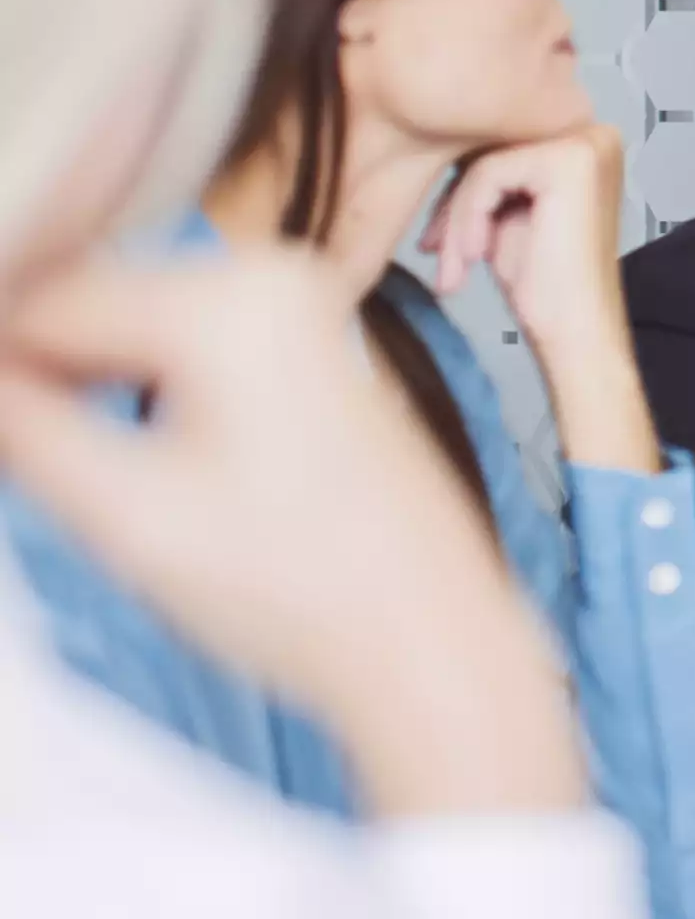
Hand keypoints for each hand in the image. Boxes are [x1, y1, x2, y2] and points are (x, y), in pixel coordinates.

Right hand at [0, 246, 584, 817]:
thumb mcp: (125, 512)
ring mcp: (300, 311)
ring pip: (133, 328)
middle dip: (33, 368)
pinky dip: (133, 388)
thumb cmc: (298, 590)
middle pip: (93, 305)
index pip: (48, 302)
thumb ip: (26, 429)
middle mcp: (272, 278)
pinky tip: (113, 455)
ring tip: (43, 453)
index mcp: (229, 300)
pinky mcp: (309, 352)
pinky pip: (185, 348)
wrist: (429, 640)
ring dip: (76, 380)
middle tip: (19, 451)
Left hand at [423, 125, 661, 472]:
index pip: (501, 141)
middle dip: (455, 204)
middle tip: (434, 249)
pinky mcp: (567, 162)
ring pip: (483, 163)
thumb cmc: (547, 285)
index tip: (437, 238)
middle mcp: (595, 133)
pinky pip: (486, 175)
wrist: (576, 333)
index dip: (463, 190)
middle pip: (491, 148)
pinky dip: (466, 218)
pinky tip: (472, 257)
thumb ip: (492, 173)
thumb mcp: (510, 212)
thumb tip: (439, 142)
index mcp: (588, 142)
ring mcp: (586, 144)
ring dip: (457, 217)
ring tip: (455, 265)